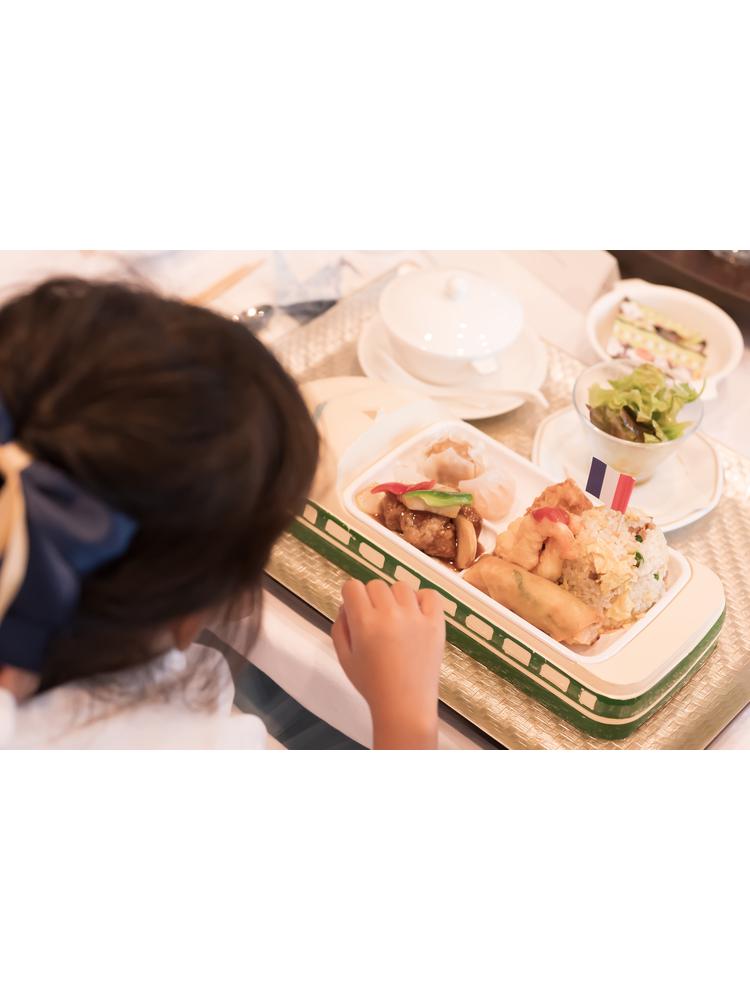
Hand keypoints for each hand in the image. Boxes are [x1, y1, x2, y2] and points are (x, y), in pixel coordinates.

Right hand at [331, 579, 444, 748]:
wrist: (405, 706)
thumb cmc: (372, 684)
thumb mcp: (344, 657)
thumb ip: (340, 626)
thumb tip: (347, 604)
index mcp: (364, 623)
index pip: (352, 586)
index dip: (351, 597)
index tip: (355, 609)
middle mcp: (390, 615)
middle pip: (375, 584)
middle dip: (371, 599)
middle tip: (375, 622)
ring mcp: (415, 618)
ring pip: (401, 586)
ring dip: (395, 599)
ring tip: (396, 620)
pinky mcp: (435, 624)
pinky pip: (429, 594)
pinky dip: (422, 599)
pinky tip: (415, 615)